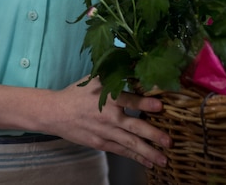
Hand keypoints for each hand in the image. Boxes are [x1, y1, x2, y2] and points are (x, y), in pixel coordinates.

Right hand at [45, 76, 170, 168]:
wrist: (56, 112)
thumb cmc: (78, 93)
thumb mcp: (96, 78)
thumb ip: (115, 74)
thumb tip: (135, 63)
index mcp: (108, 97)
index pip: (129, 100)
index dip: (144, 103)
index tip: (160, 106)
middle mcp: (109, 116)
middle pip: (134, 126)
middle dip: (153, 134)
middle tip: (169, 141)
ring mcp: (105, 132)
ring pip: (130, 143)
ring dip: (148, 152)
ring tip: (164, 159)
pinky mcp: (101, 143)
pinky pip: (122, 151)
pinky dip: (135, 157)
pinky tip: (149, 162)